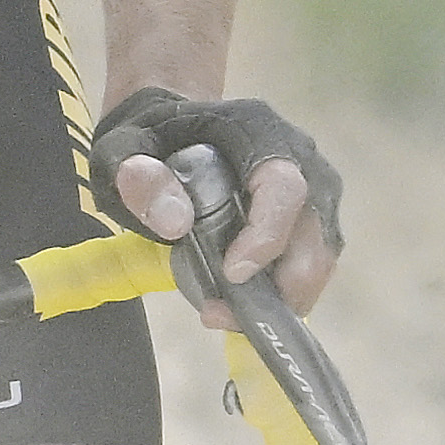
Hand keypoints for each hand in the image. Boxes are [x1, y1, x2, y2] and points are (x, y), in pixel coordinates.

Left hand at [90, 86, 345, 303]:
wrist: (170, 129)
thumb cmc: (152, 137)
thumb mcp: (126, 149)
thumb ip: (140, 178)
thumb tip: (174, 223)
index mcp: (260, 131)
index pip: (285, 188)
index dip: (266, 236)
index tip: (231, 274)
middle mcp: (300, 160)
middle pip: (315, 231)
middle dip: (282, 284)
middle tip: (224, 314)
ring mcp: (310, 193)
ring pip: (318, 256)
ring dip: (281, 298)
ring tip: (221, 315)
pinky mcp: (305, 223)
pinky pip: (306, 265)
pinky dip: (278, 294)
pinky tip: (234, 308)